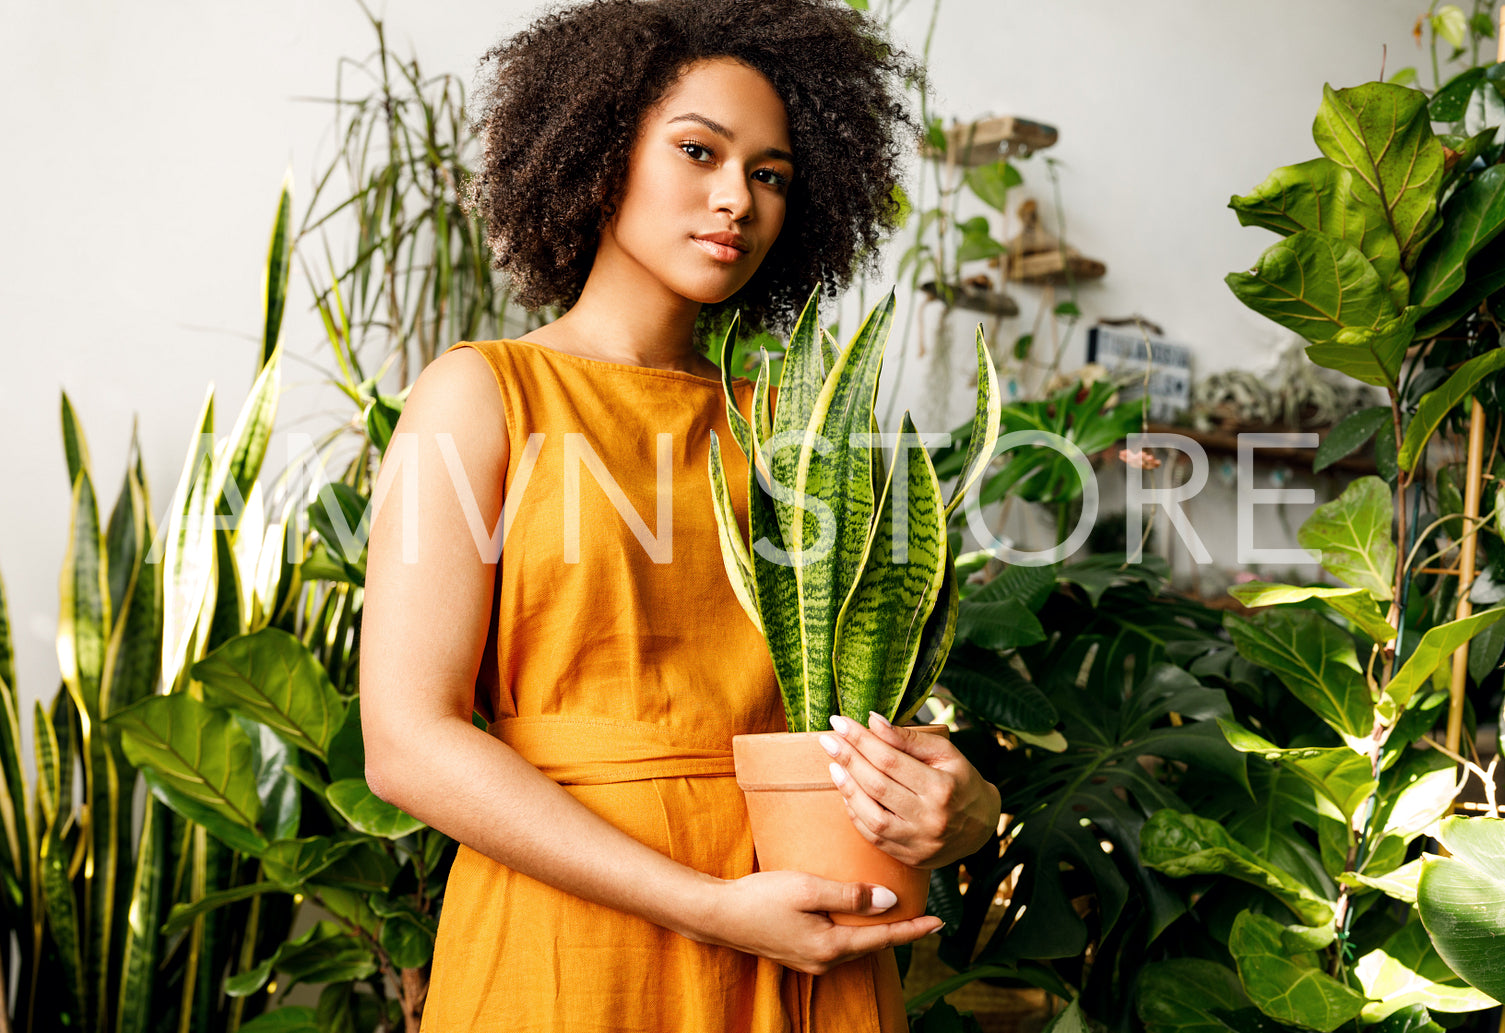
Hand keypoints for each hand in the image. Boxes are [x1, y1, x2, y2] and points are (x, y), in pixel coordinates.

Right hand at [692, 870, 941, 973]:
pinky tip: (857, 917)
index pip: (884, 939)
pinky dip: (854, 931)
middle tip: (924, 915)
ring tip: (896, 914)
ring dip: (876, 932)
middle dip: (899, 931)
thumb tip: (891, 901)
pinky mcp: (798, 952)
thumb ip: (851, 896)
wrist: (718, 915)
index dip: (913, 929)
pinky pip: (838, 944)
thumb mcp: (809, 889)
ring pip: (855, 946)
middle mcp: (824, 961)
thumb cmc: (760, 897)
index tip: (939, 921)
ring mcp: (810, 960)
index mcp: (831, 948)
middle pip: (872, 946)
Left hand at [819, 713, 1000, 868]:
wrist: (983, 826)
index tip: (840, 722)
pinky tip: (846, 792)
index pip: (890, 760)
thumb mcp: (945, 753)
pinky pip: (873, 836)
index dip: (861, 740)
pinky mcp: (909, 857)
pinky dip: (856, 813)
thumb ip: (908, 739)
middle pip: (877, 786)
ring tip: (833, 765)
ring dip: (847, 788)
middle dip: (848, 759)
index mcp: (942, 789)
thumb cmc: (962, 781)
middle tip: (827, 739)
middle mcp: (930, 819)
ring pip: (871, 816)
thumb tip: (872, 721)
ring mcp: (918, 842)